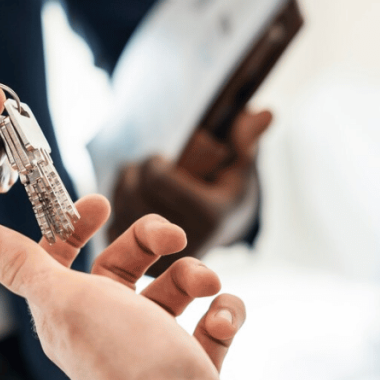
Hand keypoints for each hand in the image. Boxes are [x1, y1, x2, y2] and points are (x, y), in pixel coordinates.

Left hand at [0, 194, 263, 379]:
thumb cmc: (126, 359)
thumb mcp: (64, 300)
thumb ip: (21, 265)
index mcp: (68, 316)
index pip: (61, 261)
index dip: (75, 228)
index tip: (101, 204)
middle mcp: (107, 333)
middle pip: (122, 269)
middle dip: (149, 242)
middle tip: (174, 236)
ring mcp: (153, 352)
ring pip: (172, 293)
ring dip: (193, 276)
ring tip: (206, 285)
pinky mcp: (193, 368)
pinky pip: (211, 325)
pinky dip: (222, 314)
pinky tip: (221, 320)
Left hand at [109, 109, 271, 274]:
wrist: (219, 233)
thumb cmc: (228, 191)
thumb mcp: (241, 166)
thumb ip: (246, 140)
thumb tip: (265, 113)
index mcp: (210, 215)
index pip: (158, 178)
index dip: (153, 162)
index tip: (159, 158)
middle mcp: (186, 241)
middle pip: (135, 192)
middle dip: (135, 172)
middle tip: (144, 167)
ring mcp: (162, 257)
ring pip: (120, 209)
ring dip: (122, 187)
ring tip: (136, 179)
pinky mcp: (143, 266)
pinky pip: (113, 227)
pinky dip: (116, 209)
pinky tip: (127, 200)